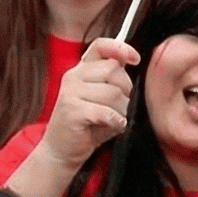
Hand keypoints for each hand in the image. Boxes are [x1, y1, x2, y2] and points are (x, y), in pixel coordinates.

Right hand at [40, 38, 136, 168]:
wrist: (62, 150)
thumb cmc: (87, 124)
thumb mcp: (102, 97)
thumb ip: (113, 80)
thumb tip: (131, 60)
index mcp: (82, 70)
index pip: (101, 46)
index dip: (121, 48)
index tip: (135, 59)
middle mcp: (74, 76)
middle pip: (114, 70)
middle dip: (125, 90)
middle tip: (117, 107)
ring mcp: (70, 92)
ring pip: (113, 92)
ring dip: (120, 110)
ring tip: (112, 119)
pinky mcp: (71, 110)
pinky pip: (105, 111)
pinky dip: (115, 121)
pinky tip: (112, 125)